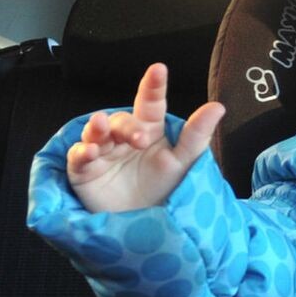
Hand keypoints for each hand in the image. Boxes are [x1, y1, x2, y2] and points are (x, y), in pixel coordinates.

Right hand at [65, 62, 224, 213]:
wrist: (149, 226)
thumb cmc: (167, 190)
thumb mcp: (185, 162)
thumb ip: (197, 135)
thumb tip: (218, 106)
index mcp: (150, 130)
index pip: (150, 103)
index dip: (153, 87)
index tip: (158, 70)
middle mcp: (124, 138)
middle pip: (121, 120)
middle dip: (128, 125)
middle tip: (139, 138)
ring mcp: (103, 153)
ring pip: (96, 131)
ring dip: (98, 127)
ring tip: (101, 126)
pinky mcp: (85, 172)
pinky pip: (78, 157)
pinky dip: (81, 152)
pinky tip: (89, 152)